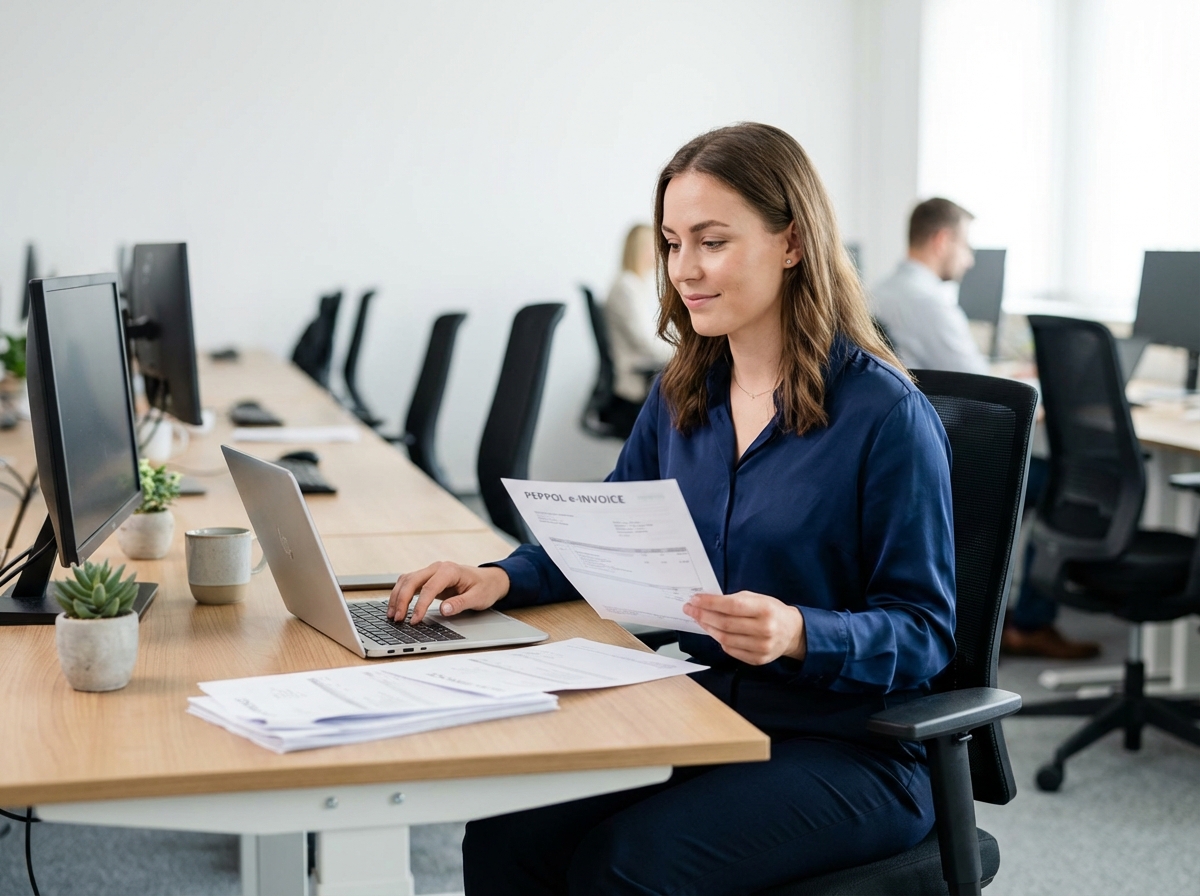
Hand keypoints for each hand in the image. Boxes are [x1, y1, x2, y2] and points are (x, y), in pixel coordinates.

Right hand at [388, 562, 509, 623]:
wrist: (489, 579)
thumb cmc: (484, 587)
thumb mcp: (478, 598)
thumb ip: (460, 603)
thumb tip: (444, 610)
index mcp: (450, 571)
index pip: (429, 588)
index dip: (420, 605)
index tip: (414, 620)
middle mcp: (437, 568)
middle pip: (412, 581)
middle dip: (401, 600)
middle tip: (397, 619)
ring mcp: (431, 571)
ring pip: (406, 580)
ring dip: (397, 596)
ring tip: (392, 615)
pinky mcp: (427, 578)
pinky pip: (409, 583)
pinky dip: (400, 593)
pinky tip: (396, 606)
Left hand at [683, 591, 805, 665]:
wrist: (792, 632)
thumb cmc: (771, 611)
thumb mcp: (757, 598)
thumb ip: (734, 600)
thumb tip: (707, 602)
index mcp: (765, 609)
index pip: (731, 606)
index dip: (710, 603)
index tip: (695, 599)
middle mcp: (765, 629)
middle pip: (725, 624)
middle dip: (703, 615)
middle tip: (690, 609)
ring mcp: (762, 647)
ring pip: (725, 639)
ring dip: (708, 628)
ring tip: (699, 619)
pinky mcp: (758, 660)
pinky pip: (731, 650)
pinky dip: (719, 640)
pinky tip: (713, 631)